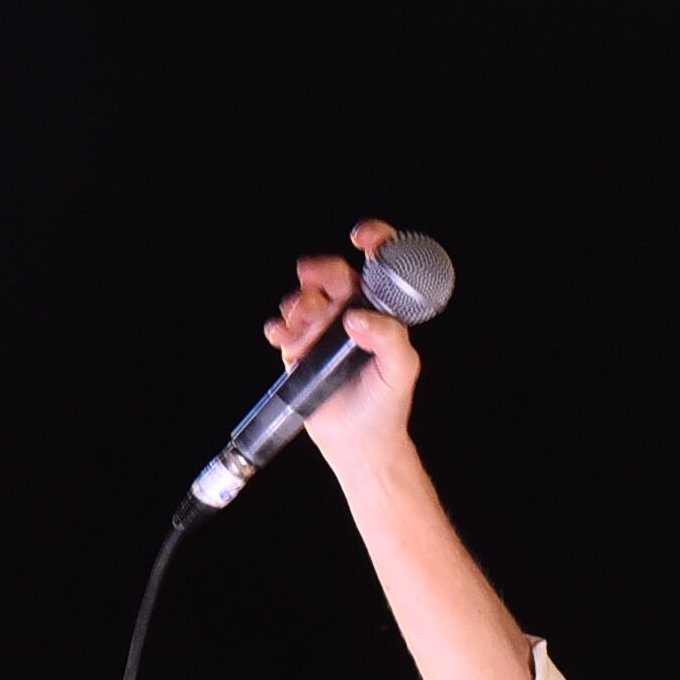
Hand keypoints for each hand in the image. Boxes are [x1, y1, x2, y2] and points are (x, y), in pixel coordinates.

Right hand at [268, 219, 423, 476]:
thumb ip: (389, 338)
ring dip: (299, 304)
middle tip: (314, 283)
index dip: (375, 241)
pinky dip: (278, 326)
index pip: (380, 266)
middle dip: (321, 271)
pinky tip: (284, 338)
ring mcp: (322, 329)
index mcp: (381, 311)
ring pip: (303, 297)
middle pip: (333, 274)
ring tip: (302, 328)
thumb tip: (356, 318)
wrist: (357, 441)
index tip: (363, 238)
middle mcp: (350, 313)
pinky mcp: (298, 347)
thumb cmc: (386, 403)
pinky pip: (281, 324)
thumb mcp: (401, 369)